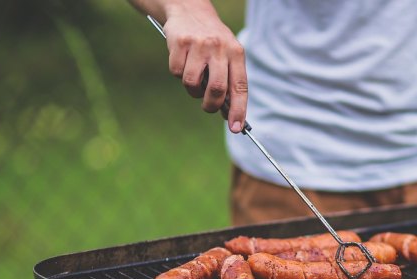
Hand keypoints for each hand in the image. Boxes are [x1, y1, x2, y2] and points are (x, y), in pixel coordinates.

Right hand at [163, 3, 247, 132]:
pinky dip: (178, 73)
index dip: (238, 110)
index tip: (236, 128)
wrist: (189, 9)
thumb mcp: (227, 55)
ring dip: (192, 89)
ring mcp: (199, 45)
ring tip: (194, 77)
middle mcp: (220, 48)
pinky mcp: (180, 43)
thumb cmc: (212, 41)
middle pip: (217, 89)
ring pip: (193, 84)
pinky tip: (183, 60)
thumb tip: (228, 114)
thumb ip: (229, 81)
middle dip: (211, 105)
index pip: (240, 87)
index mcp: (236, 53)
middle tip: (208, 107)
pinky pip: (176, 72)